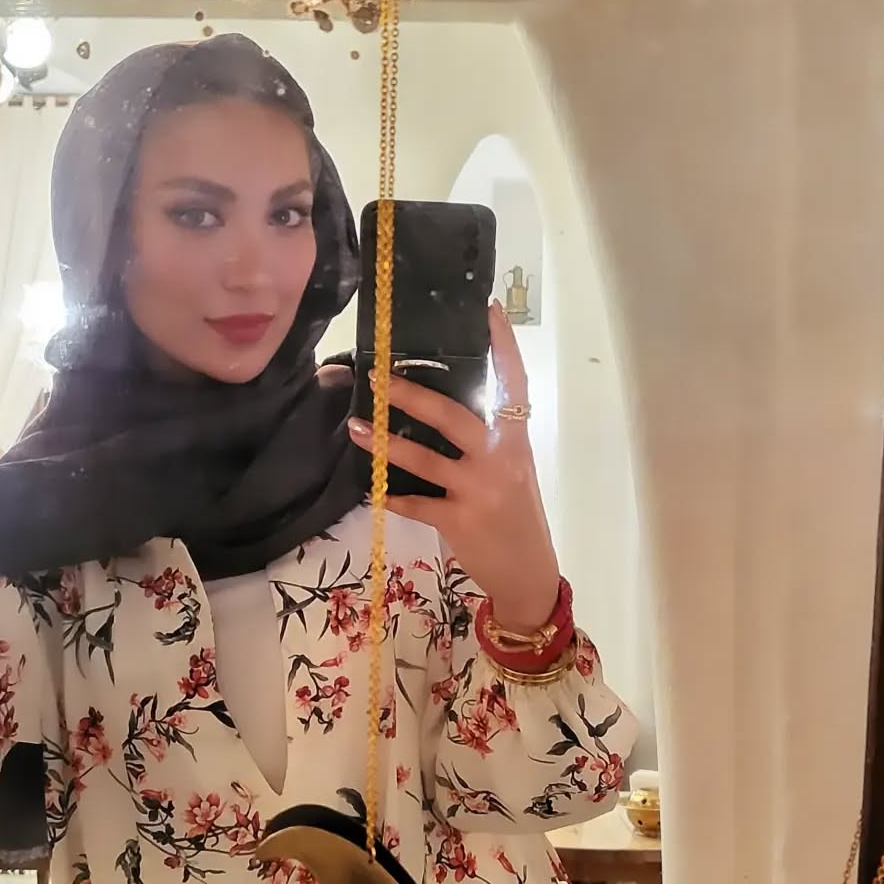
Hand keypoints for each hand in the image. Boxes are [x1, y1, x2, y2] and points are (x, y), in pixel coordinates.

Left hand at [348, 301, 559, 633]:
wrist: (529, 573)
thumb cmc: (517, 517)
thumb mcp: (514, 471)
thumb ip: (488, 442)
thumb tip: (441, 410)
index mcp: (516, 440)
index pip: (514, 383)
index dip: (503, 346)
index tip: (488, 309)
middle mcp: (501, 459)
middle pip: (452, 416)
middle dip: (412, 395)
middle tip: (378, 376)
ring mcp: (480, 490)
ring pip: (425, 459)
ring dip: (386, 444)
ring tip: (355, 427)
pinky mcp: (460, 521)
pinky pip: (417, 504)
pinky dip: (393, 496)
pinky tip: (372, 490)